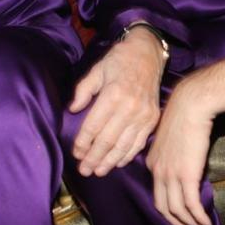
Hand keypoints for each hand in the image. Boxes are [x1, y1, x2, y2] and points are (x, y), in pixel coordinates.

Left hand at [68, 26, 165, 176]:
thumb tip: (72, 110)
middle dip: (94, 157)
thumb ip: (83, 90)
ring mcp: (143, 115)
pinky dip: (127, 155)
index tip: (76, 153)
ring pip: (123, 146)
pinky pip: (138, 143)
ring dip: (109, 161)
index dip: (83, 142)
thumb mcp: (97, 69)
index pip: (94, 126)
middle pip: (107, 140)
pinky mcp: (152, 119)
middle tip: (84, 170)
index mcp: (113, 94)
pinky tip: (117, 162)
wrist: (148, 53)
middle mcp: (129, 107)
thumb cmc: (119, 60)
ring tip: (98, 171)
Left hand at [145, 75, 214, 224]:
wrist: (190, 106)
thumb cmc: (183, 116)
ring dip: (190, 223)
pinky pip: (191, 205)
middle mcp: (158, 172)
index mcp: (152, 163)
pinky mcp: (187, 175)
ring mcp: (171, 175)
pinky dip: (198, 217)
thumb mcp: (169, 139)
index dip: (167, 208)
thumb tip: (182, 166)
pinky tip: (206, 222)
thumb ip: (170, 155)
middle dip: (176, 222)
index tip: (178, 214)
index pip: (157, 193)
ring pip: (177, 210)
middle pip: (163, 207)